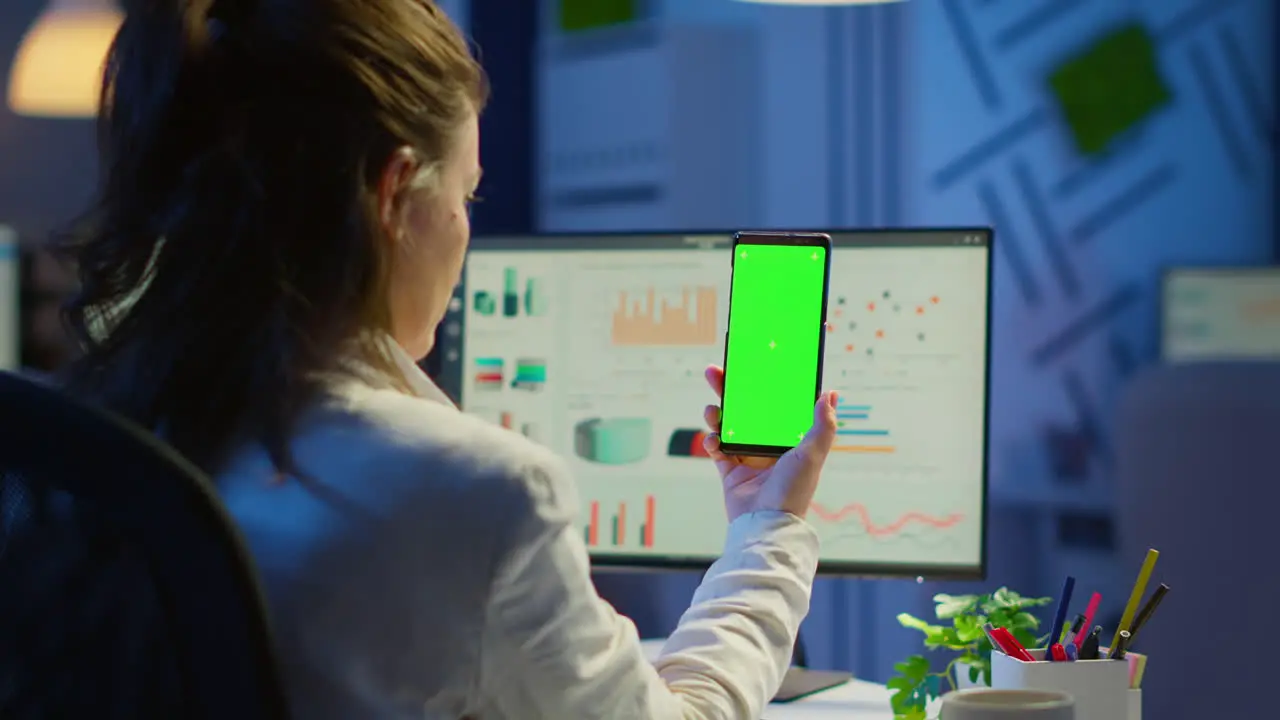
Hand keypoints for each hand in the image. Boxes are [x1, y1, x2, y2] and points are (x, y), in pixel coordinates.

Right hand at [701, 365, 838, 521]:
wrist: (766, 523)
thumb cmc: (793, 491)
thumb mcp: (813, 454)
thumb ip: (823, 425)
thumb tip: (830, 394)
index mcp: (789, 439)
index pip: (776, 404)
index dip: (765, 385)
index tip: (754, 366)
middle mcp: (768, 445)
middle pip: (746, 409)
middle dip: (730, 390)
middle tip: (716, 372)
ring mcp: (748, 456)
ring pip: (728, 424)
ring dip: (717, 413)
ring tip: (712, 410)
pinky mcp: (730, 469)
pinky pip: (717, 447)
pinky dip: (712, 440)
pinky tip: (714, 439)